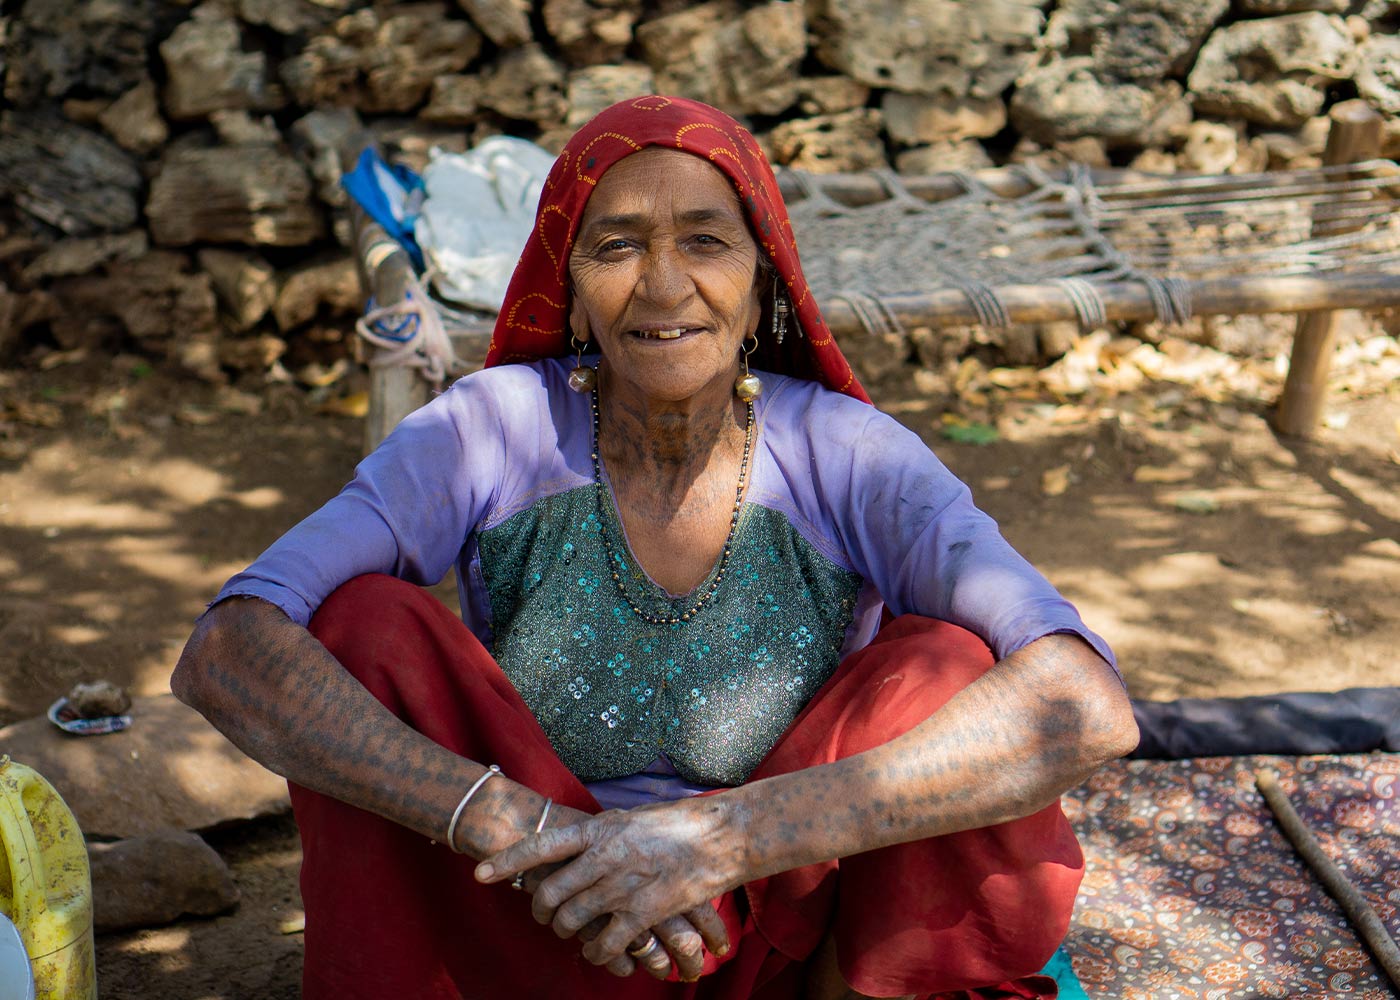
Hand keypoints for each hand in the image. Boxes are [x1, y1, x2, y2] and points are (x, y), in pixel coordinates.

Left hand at [476, 797, 743, 973]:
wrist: (723, 836)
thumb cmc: (679, 823)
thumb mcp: (631, 817)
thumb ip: (601, 833)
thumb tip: (576, 841)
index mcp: (599, 828)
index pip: (542, 845)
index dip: (508, 861)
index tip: (481, 875)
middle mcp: (605, 855)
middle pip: (551, 892)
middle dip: (542, 911)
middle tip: (546, 916)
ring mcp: (623, 885)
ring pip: (573, 920)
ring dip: (568, 933)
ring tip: (573, 934)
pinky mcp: (644, 912)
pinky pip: (605, 943)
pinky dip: (597, 953)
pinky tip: (601, 951)